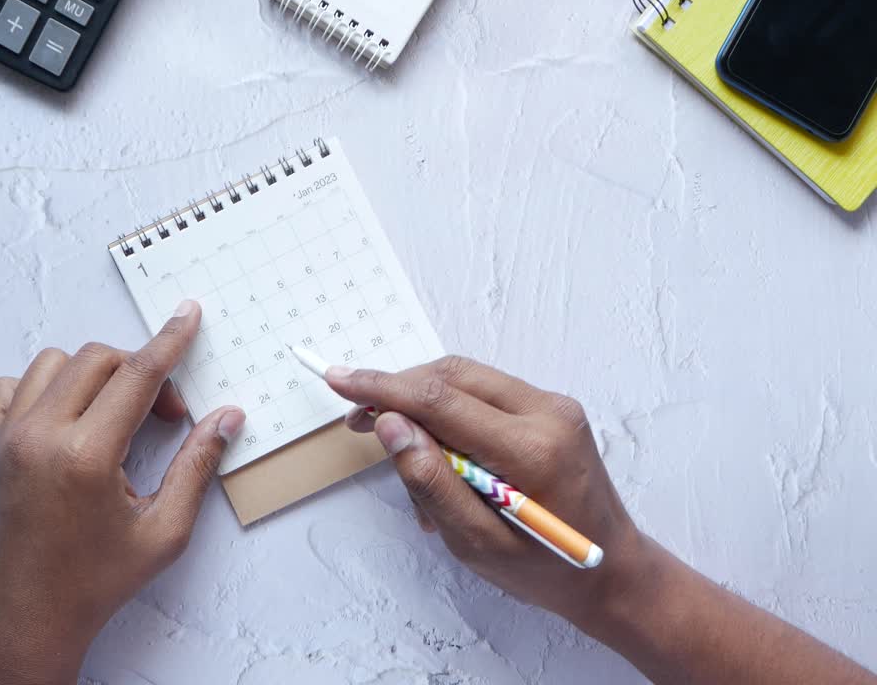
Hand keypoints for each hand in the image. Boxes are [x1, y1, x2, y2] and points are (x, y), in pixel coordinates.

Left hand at [0, 301, 244, 684]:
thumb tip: (226, 417)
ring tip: (114, 418)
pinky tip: (68, 421)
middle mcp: (39, 436)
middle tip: (163, 415)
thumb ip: (197, 466)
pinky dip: (44, 389)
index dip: (169, 342)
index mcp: (85, 456)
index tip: (187, 316)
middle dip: (139, 372)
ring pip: (53, 364)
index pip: (137, 375)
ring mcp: (5, 439)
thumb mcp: (163, 532)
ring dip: (92, 376)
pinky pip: (12, 387)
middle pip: (97, 359)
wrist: (28, 620)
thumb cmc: (95, 583)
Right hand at [326, 357, 643, 625]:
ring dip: (423, 409)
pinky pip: (483, 395)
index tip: (338, 379)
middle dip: (397, 392)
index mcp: (531, 449)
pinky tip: (443, 462)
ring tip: (410, 466)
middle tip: (359, 424)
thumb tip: (390, 425)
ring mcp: (553, 406)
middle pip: (451, 376)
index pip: (441, 399)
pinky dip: (450, 417)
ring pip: (464, 380)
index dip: (382, 388)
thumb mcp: (476, 543)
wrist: (611, 572)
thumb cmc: (546, 570)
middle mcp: (547, 413)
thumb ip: (430, 481)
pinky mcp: (550, 409)